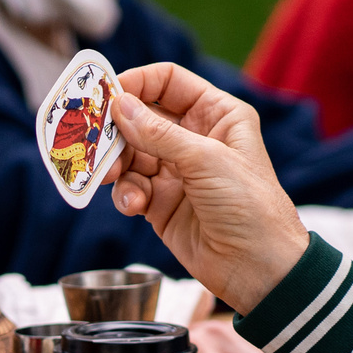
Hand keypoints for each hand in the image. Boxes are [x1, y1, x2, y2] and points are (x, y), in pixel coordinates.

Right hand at [107, 64, 309, 312]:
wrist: (259, 270)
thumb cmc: (250, 207)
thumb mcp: (206, 160)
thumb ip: (159, 133)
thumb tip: (120, 104)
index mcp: (216, 115)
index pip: (168, 82)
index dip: (137, 83)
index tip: (107, 95)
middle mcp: (194, 138)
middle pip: (140, 118)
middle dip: (117, 129)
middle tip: (93, 139)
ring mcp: (175, 171)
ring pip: (129, 154)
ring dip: (116, 165)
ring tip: (109, 176)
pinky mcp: (160, 203)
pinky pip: (130, 187)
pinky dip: (126, 194)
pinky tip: (134, 206)